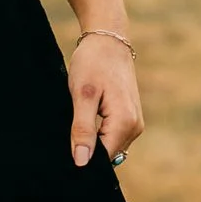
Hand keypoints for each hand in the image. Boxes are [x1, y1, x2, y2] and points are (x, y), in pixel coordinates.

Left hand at [67, 32, 143, 169]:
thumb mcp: (82, 95)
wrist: (108, 39)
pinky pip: (112, 136)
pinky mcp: (129, 118)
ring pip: (109, 147)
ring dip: (92, 141)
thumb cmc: (93, 62)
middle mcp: (135, 127)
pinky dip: (97, 133)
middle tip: (68, 132)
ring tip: (76, 121)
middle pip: (107, 156)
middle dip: (87, 150)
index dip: (82, 160)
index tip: (66, 150)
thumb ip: (82, 129)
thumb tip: (81, 162)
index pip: (103, 160)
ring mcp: (134, 123)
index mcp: (125, 123)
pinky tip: (85, 119)